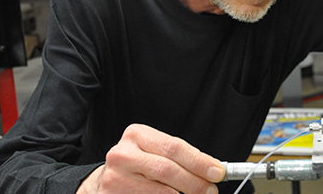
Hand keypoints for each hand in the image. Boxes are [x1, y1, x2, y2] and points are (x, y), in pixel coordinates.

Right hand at [77, 124, 224, 193]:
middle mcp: (122, 155)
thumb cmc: (137, 165)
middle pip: (167, 170)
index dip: (199, 161)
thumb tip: (212, 168)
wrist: (105, 182)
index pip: (174, 147)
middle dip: (195, 182)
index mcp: (137, 135)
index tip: (218, 172)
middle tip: (210, 190)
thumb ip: (180, 157)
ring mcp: (114, 179)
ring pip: (161, 192)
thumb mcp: (155, 151)